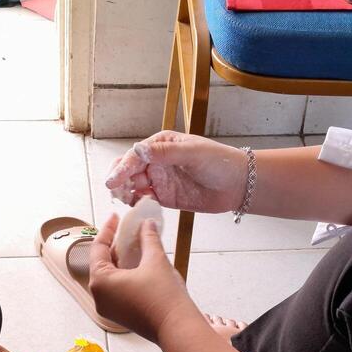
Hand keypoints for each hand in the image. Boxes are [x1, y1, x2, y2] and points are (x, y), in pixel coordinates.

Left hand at [88, 213, 198, 343]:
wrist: (177, 328)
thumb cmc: (163, 296)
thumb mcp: (155, 260)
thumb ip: (148, 238)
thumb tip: (147, 224)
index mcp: (100, 281)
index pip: (98, 248)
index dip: (108, 229)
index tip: (116, 217)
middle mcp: (99, 296)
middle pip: (102, 263)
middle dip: (116, 245)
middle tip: (128, 230)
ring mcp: (108, 308)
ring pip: (110, 276)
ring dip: (122, 260)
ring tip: (135, 245)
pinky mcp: (120, 315)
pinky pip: (117, 289)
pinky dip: (125, 274)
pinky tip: (139, 265)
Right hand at [105, 131, 247, 212]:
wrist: (237, 184)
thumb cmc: (219, 162)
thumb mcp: (193, 153)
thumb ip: (165, 152)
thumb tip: (138, 150)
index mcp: (161, 144)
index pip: (135, 155)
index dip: (123, 168)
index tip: (114, 180)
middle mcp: (156, 161)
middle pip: (129, 170)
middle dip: (119, 180)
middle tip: (115, 192)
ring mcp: (159, 180)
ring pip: (133, 186)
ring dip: (125, 193)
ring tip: (126, 201)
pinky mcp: (164, 197)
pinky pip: (144, 200)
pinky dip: (137, 204)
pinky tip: (136, 208)